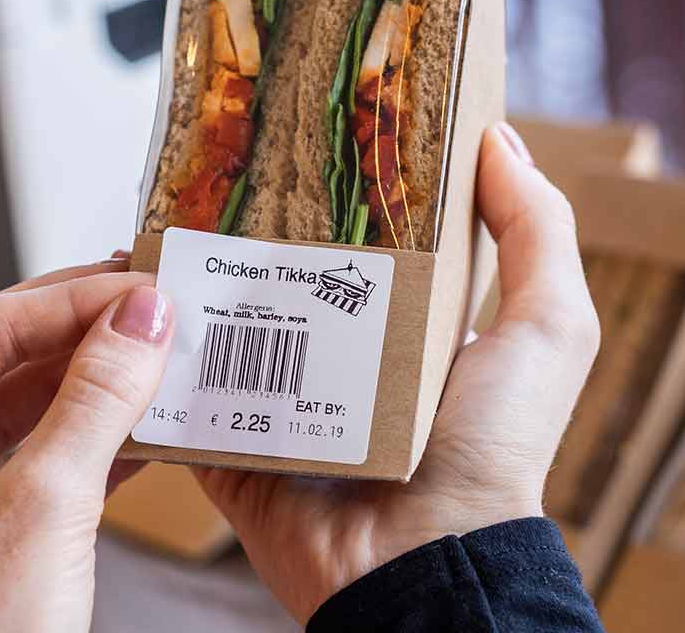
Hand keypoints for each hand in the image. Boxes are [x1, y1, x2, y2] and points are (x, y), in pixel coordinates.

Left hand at [0, 257, 173, 632]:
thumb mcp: (46, 510)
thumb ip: (95, 402)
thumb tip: (141, 313)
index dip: (67, 300)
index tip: (143, 286)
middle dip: (78, 328)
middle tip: (154, 302)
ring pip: (27, 409)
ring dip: (97, 383)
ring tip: (167, 358)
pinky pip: (46, 462)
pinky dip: (101, 440)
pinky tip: (156, 430)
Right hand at [195, 122, 599, 621]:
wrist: (423, 561)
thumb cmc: (494, 449)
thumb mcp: (547, 329)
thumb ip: (535, 232)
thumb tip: (501, 137)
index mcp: (412, 329)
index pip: (365, 242)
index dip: (337, 190)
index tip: (304, 123)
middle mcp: (343, 361)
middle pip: (282, 274)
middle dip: (247, 225)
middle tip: (209, 162)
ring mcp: (280, 403)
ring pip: (221, 324)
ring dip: (192, 281)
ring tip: (155, 220)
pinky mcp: (230, 445)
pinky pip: (180, 392)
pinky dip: (157, 355)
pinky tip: (137, 301)